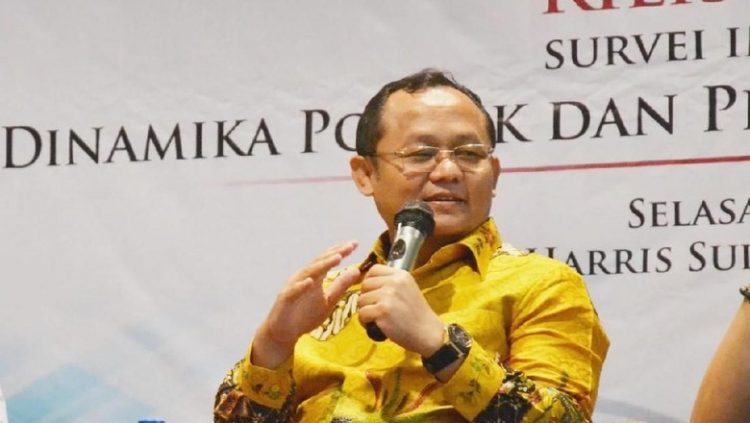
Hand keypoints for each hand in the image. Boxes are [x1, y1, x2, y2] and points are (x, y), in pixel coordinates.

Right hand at [252, 241, 361, 368]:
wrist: (284, 333)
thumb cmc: (305, 316)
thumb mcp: (328, 300)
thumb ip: (340, 286)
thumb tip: (356, 271)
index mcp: (315, 277)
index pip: (328, 260)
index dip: (340, 251)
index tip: (355, 243)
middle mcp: (304, 278)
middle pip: (320, 262)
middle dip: (335, 253)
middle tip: (349, 246)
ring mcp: (293, 287)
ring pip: (308, 273)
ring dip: (322, 265)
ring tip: (336, 258)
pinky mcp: (285, 300)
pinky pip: (293, 292)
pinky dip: (301, 286)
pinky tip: (310, 282)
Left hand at [357, 264, 444, 356]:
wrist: (428, 333)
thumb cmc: (416, 314)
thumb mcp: (408, 289)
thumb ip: (391, 283)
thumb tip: (367, 282)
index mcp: (401, 275)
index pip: (374, 270)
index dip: (369, 280)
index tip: (372, 292)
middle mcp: (394, 282)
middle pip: (365, 284)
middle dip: (366, 297)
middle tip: (375, 308)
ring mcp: (388, 296)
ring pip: (361, 299)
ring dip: (365, 310)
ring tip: (376, 318)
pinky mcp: (382, 311)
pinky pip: (362, 313)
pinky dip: (365, 321)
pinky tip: (374, 326)